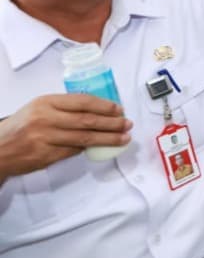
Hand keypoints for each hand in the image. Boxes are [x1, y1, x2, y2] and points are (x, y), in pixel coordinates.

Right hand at [0, 95, 131, 179]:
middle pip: (87, 120)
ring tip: (123, 138)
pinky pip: (73, 151)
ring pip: (84, 138)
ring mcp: (45, 138)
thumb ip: (63, 108)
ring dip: (107, 138)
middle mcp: (45, 118)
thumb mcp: (38, 108)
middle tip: (127, 124)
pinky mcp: (45, 156)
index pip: (82, 101)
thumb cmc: (21, 126)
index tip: (119, 109)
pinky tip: (100, 147)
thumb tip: (97, 111)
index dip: (104, 105)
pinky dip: (88, 149)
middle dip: (112, 123)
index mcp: (45, 102)